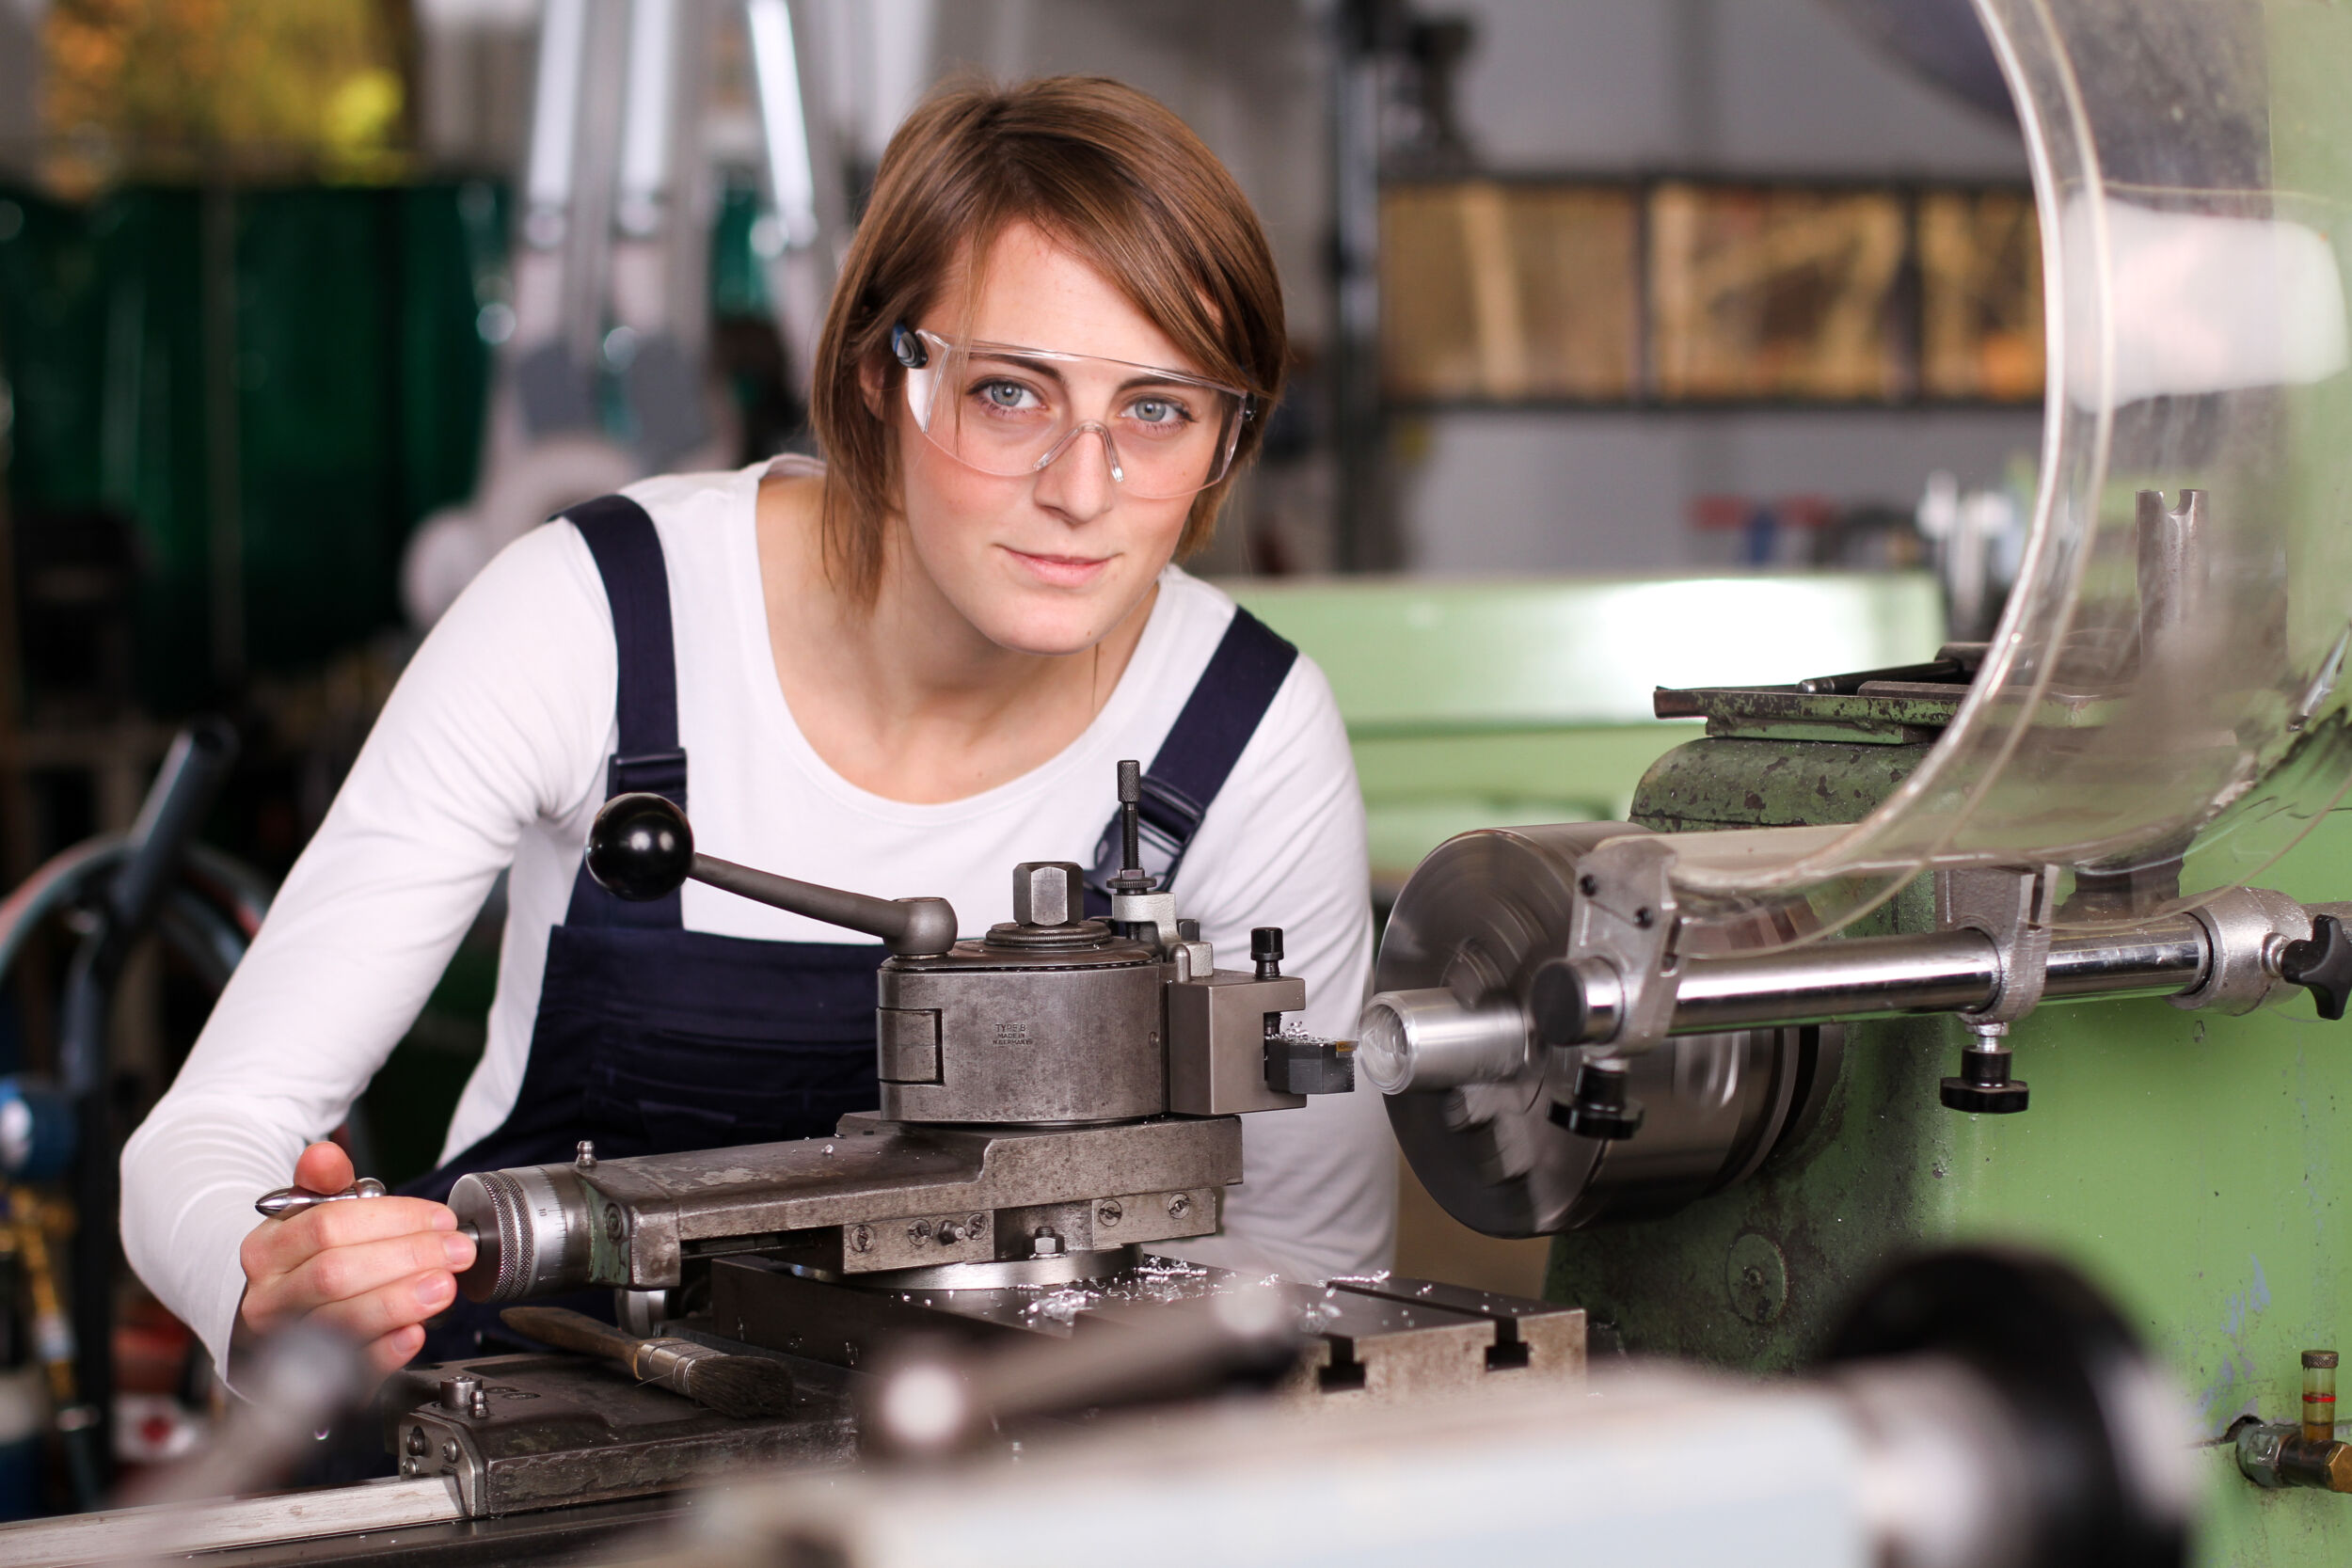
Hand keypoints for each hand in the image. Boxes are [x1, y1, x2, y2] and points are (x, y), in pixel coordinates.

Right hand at [237, 1141, 473, 1380]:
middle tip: (456, 1251)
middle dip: (407, 1258)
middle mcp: (268, 1299)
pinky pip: (349, 1367)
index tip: (440, 1219)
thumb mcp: (308, 1218)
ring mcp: (286, 1342)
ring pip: (341, 1320)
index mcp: (266, 1251)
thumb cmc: (302, 1264)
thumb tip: (324, 1155)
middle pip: (336, 1273)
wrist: (272, 1325)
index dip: (392, 1220)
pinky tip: (415, 1333)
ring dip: (400, 1301)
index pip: (327, 1226)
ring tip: (444, 1285)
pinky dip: (386, 1350)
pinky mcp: (313, 1378)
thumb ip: (324, 1184)